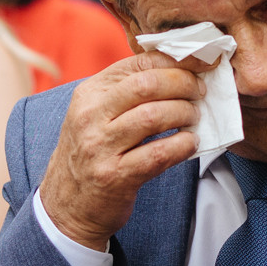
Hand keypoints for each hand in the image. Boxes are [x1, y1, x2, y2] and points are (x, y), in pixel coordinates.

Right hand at [37, 52, 204, 252]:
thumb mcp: (96, 113)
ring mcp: (100, 147)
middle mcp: (90, 116)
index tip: (199, 64)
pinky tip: (190, 143)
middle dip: (184, 84)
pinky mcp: (114, 176)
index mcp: (89, 93)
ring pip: (154, 116)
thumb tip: (179, 68)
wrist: (67, 204)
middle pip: (147, 85)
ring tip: (194, 117)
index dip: (176, 61)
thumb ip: (127, 90)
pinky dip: (182, 145)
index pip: (138, 63)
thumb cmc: (92, 152)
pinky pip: (159, 154)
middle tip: (200, 92)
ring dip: (185, 113)